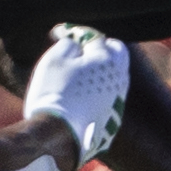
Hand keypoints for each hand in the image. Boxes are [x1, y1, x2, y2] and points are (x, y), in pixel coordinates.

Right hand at [18, 25, 133, 164]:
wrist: (57, 135)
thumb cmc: (53, 93)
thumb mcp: (53, 60)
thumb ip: (67, 45)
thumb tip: (75, 45)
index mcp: (105, 59)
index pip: (96, 38)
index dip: (78, 35)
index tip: (63, 35)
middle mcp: (118, 78)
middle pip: (117, 54)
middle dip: (102, 48)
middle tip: (82, 50)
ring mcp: (118, 100)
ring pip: (116, 76)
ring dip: (103, 70)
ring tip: (83, 73)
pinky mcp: (113, 118)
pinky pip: (112, 96)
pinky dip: (101, 91)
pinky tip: (85, 96)